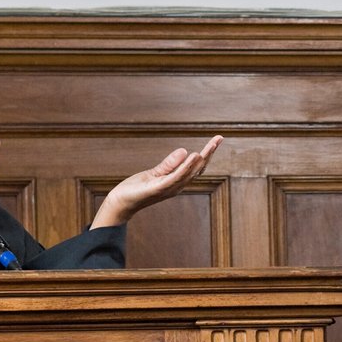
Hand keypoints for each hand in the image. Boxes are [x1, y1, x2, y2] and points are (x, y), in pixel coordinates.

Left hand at [91, 135, 223, 227]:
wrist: (121, 203)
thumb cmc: (137, 188)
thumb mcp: (155, 172)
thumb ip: (170, 163)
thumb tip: (185, 150)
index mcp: (177, 181)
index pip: (197, 166)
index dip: (208, 153)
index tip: (217, 139)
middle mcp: (177, 186)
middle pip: (198, 168)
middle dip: (209, 153)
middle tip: (219, 138)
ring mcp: (170, 188)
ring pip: (190, 172)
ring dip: (201, 158)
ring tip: (210, 146)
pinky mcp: (160, 188)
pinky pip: (176, 176)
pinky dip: (186, 166)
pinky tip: (193, 156)